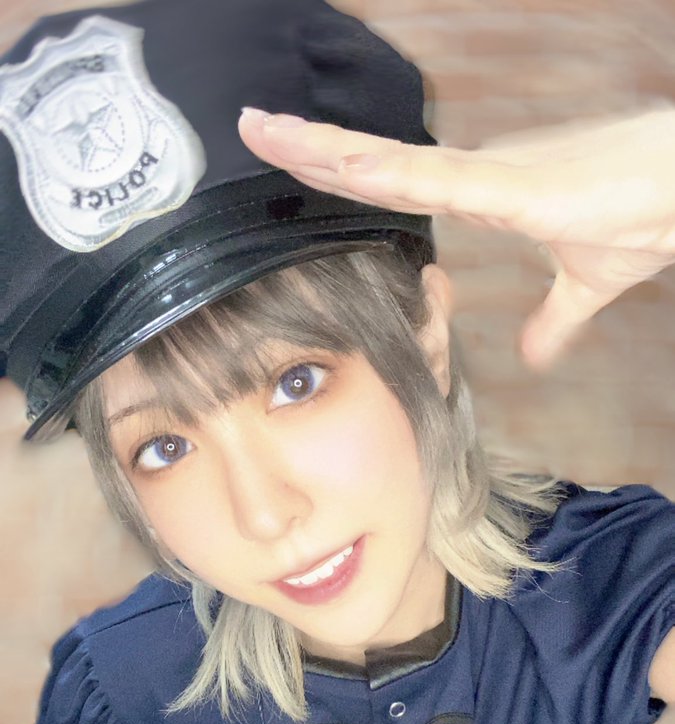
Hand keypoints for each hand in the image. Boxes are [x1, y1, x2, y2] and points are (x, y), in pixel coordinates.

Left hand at [239, 107, 674, 367]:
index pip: (395, 179)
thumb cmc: (645, 218)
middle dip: (311, 149)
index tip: (294, 160)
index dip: (343, 170)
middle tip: (252, 129)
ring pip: (391, 161)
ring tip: (265, 130)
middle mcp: (477, 172)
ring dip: (325, 148)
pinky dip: (385, 172)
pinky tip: (339, 162)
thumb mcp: (586, 284)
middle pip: (376, 162)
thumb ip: (554, 318)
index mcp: (486, 190)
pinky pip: (437, 179)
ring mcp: (491, 174)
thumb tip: (534, 354)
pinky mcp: (515, 186)